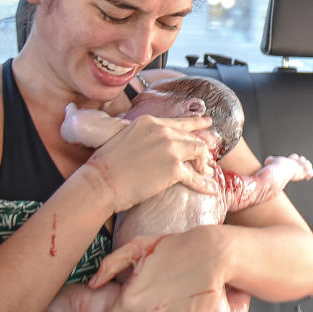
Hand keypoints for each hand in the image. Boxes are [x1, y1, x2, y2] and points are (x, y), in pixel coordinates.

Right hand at [81, 113, 216, 211]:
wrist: (102, 181)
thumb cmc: (106, 164)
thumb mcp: (125, 137)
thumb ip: (143, 135)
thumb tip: (150, 143)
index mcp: (150, 122)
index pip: (180, 122)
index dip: (197, 123)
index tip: (208, 122)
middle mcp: (163, 131)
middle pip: (192, 138)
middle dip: (201, 150)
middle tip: (207, 159)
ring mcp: (170, 149)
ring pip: (198, 152)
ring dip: (203, 165)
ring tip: (206, 173)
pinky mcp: (173, 169)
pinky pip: (195, 177)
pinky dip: (204, 184)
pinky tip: (210, 189)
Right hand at [265, 153, 312, 180]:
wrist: (281, 170)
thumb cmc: (276, 167)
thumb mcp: (271, 162)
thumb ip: (269, 161)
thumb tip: (266, 162)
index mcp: (290, 160)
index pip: (294, 157)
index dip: (294, 159)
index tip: (293, 161)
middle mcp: (296, 162)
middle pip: (302, 159)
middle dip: (301, 162)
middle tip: (299, 167)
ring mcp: (300, 167)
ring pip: (308, 165)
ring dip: (306, 168)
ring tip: (304, 172)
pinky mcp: (304, 172)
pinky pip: (310, 172)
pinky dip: (310, 174)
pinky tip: (307, 178)